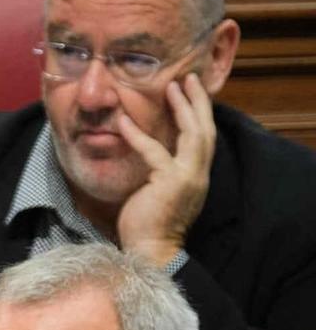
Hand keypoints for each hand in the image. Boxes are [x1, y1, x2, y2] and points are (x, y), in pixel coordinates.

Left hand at [114, 74, 214, 266]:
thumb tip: (149, 153)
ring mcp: (188, 177)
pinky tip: (123, 121)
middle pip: (205, 129)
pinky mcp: (170, 182)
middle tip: (188, 78)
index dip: (199, 113)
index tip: (191, 93)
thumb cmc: (148, 224)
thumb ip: (161, 171)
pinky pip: (154, 152)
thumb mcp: (160, 191)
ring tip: (171, 86)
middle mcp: (198, 174)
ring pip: (193, 134)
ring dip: (183, 108)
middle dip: (198, 101)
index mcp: (197, 175)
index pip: (204, 138)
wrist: (150, 251)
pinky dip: (138, 135)